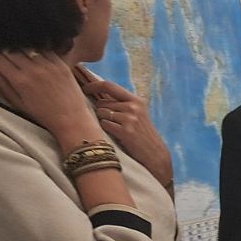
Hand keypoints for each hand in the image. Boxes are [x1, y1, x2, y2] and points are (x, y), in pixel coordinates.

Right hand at [0, 52, 100, 147]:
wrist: (71, 120)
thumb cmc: (43, 116)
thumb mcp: (18, 104)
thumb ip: (2, 86)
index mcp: (20, 81)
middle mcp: (33, 70)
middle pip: (11, 50)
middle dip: (3, 50)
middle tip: (2, 52)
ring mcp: (48, 66)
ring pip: (28, 48)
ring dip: (20, 48)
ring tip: (17, 51)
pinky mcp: (61, 65)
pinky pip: (46, 50)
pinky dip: (38, 49)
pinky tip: (35, 52)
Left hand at [76, 68, 172, 190]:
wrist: (155, 154)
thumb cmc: (143, 135)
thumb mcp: (138, 115)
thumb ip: (122, 104)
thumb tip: (97, 96)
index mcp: (136, 100)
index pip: (109, 85)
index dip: (93, 85)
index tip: (84, 89)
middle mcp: (133, 107)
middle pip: (102, 102)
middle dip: (102, 112)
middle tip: (113, 124)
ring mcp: (129, 119)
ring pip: (101, 113)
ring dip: (104, 122)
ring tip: (116, 130)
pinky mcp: (125, 131)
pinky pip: (104, 124)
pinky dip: (106, 130)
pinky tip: (116, 136)